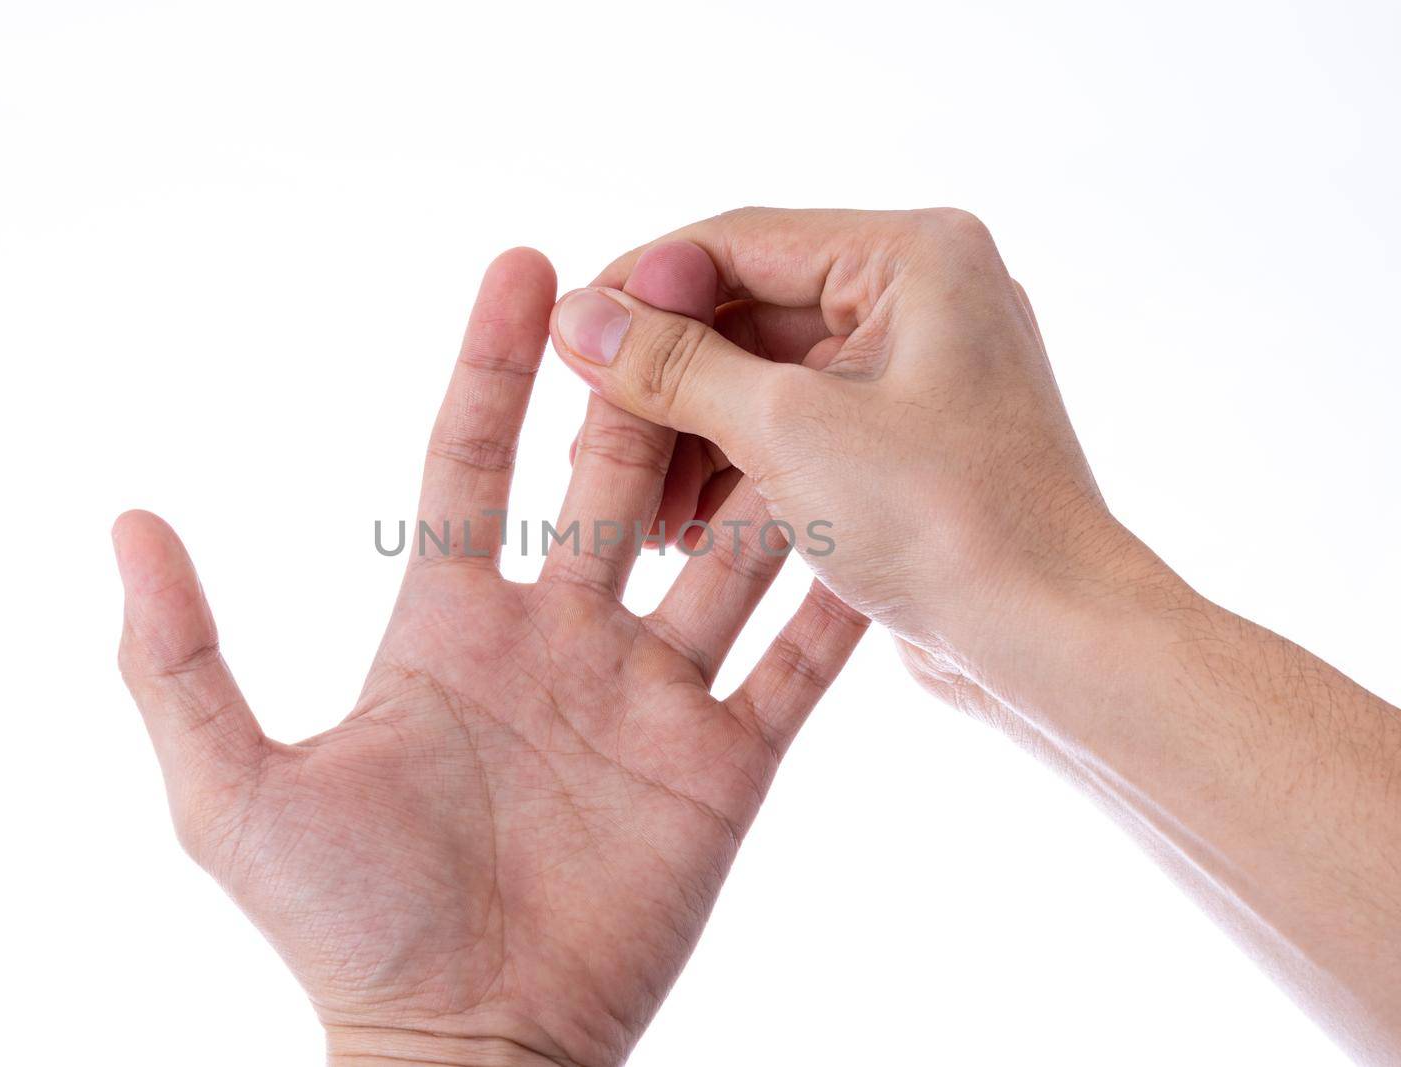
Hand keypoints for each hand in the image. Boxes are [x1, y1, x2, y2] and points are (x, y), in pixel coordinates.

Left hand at [113, 247, 865, 1065]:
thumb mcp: (233, 793)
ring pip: (724, 556)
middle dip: (641, 388)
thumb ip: (176, 662)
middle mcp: (558, 640)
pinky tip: (878, 527)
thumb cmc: (342, 930)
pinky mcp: (725, 764)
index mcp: (450, 627)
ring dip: (759, 473)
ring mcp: (649, 698)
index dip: (494, 368)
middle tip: (677, 283)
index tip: (525, 266)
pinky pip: (796, 668)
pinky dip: (839, 603)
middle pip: (612, 483)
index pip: (472, 467)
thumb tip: (129, 523)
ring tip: (799, 379)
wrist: (466, 1050)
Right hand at [551, 208, 1144, 717]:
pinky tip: (687, 527)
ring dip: (692, 435)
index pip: (738, 242)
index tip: (567, 340)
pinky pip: (795, 428)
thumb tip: (573, 315)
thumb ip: (673, 366)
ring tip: (641, 510)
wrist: (1053, 642)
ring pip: (762, 378)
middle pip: (745, 312)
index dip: (640, 290)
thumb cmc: (948, 523)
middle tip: (592, 439)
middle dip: (664, 382)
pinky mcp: (904, 441)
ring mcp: (914, 372)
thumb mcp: (787, 432)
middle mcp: (920, 298)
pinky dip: (737, 467)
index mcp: (914, 257)